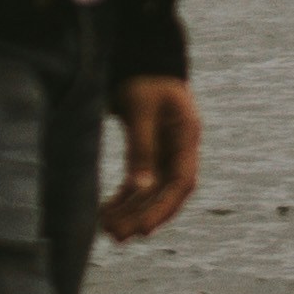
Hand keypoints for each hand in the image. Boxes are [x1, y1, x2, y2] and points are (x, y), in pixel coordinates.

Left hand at [101, 76, 201, 241]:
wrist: (142, 56)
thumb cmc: (143, 78)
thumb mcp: (140, 107)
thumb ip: (142, 146)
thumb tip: (139, 188)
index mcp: (186, 134)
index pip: (182, 181)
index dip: (165, 208)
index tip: (145, 229)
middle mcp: (180, 148)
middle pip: (166, 192)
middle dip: (143, 216)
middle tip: (117, 237)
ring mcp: (166, 151)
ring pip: (151, 191)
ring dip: (132, 211)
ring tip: (108, 230)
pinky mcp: (150, 152)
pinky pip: (139, 181)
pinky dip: (125, 197)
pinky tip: (107, 211)